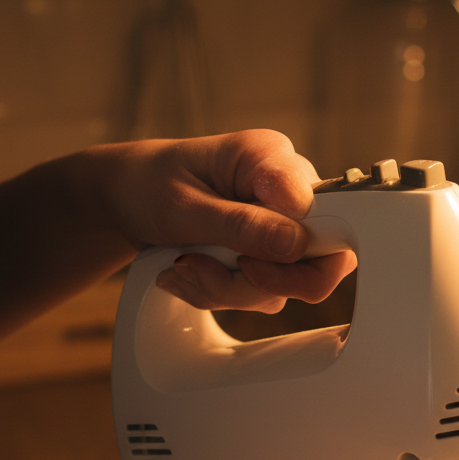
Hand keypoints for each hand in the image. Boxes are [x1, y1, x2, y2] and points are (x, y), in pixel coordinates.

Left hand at [96, 130, 356, 312]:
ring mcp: (282, 233)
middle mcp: (289, 197)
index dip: (307, 251)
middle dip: (260, 282)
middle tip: (211, 269)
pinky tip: (189, 271)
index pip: (334, 215)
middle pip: (321, 264)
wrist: (124, 201)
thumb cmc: (149, 183)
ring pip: (283, 289)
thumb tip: (296, 243)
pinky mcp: (269, 261)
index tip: (252, 262)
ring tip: (182, 264)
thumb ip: (243, 224)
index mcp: (275, 162)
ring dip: (225, 288)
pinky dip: (218, 293)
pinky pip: (259, 297)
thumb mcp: (185, 205)